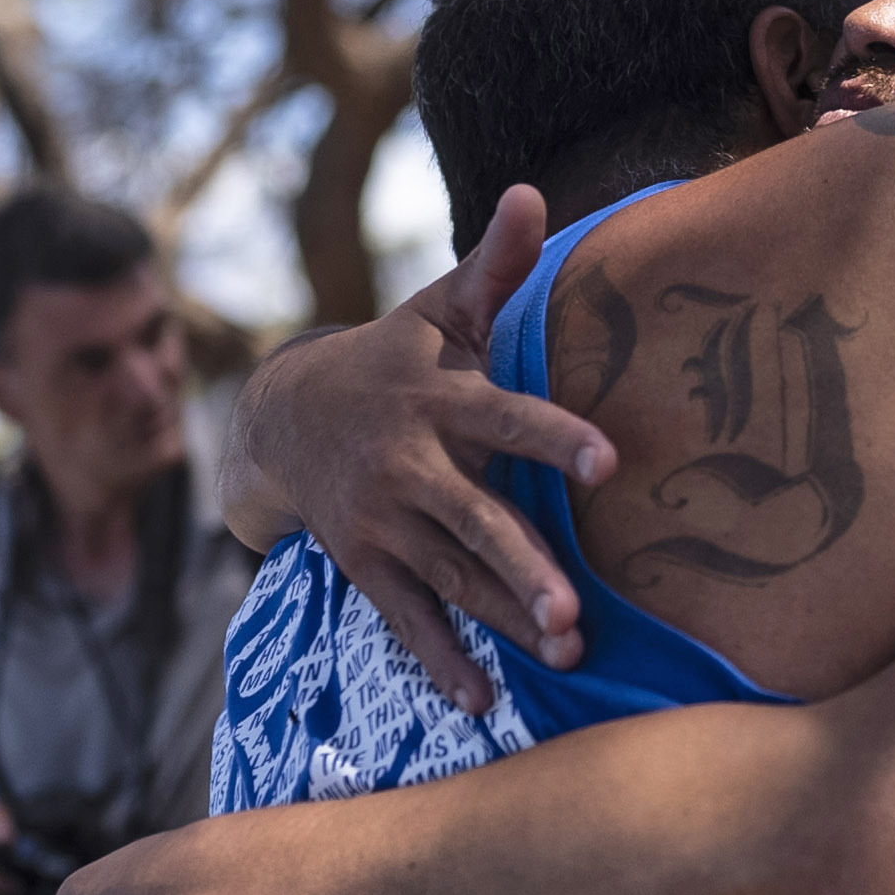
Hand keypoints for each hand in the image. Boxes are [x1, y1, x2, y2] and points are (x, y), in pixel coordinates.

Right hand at [228, 185, 616, 717]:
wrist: (285, 416)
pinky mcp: (368, 566)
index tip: (610, 464)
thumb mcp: (439, 308)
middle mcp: (411, 467)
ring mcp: (385, 524)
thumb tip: (535, 193)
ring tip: (562, 655)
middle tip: (575, 614)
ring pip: (450, 579)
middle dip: (523, 567)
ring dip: (502, 620)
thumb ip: (494, 264)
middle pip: (475, 521)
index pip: (507, 417)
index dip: (556, 438)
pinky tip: (484, 701)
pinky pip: (406, 620)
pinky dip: (442, 662)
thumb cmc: (394, 355)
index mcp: (440, 400)